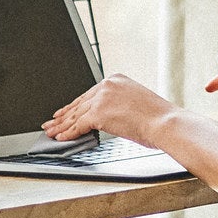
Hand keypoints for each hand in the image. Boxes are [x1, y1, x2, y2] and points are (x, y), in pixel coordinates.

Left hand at [46, 74, 174, 146]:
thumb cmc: (160, 117)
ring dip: (62, 125)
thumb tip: (107, 117)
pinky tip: (61, 137)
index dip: (75, 105)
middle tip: (52, 122)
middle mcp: (107, 85)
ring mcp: (101, 99)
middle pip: (79, 103)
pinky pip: (78, 125)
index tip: (66, 111)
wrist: (166, 123)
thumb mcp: (137, 102)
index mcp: (116, 79)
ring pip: (75, 115)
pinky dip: (68, 133)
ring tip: (52, 131)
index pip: (90, 94)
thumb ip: (119, 105)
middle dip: (64, 115)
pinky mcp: (98, 114)